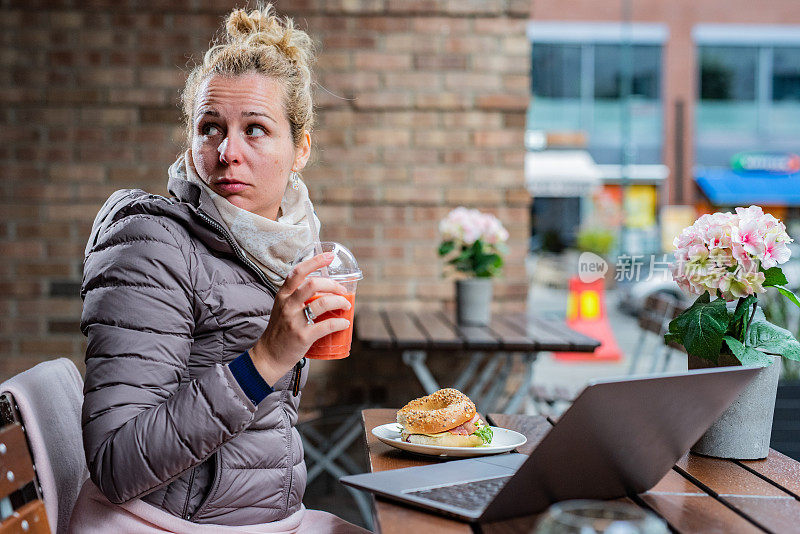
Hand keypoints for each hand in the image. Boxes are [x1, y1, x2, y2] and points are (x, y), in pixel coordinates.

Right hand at [249, 252, 351, 384]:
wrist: (269, 355)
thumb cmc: (280, 330)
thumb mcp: (283, 308)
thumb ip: (297, 296)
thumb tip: (324, 288)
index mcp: (283, 295)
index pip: (298, 272)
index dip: (315, 261)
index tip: (329, 256)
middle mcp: (287, 305)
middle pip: (313, 284)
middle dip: (333, 285)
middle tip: (343, 291)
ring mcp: (294, 321)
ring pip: (322, 303)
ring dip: (340, 302)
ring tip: (346, 305)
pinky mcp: (302, 336)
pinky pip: (326, 325)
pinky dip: (340, 323)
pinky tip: (344, 323)